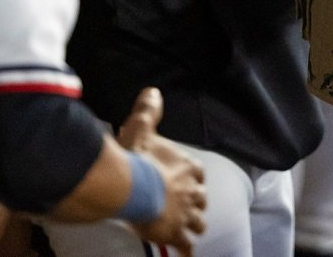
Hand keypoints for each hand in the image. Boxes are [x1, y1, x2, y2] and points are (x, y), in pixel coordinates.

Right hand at [117, 88, 205, 256]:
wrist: (130, 187)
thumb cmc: (137, 157)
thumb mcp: (142, 127)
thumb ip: (148, 111)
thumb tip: (152, 92)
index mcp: (187, 167)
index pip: (199, 174)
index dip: (195, 179)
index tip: (191, 181)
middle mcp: (192, 191)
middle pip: (202, 200)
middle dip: (196, 204)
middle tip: (187, 208)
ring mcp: (185, 213)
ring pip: (198, 223)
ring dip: (193, 226)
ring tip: (188, 230)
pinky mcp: (175, 232)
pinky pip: (185, 245)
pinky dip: (185, 249)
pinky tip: (184, 253)